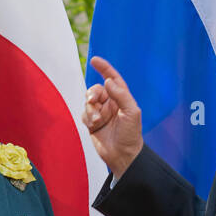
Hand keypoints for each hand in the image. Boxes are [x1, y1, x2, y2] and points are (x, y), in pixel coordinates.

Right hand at [82, 56, 143, 179]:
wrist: (122, 155)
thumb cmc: (130, 134)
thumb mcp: (131, 112)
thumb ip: (120, 95)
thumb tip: (107, 82)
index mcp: (121, 98)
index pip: (112, 79)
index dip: (104, 68)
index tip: (94, 60)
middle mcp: (110, 103)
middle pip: (95, 90)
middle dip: (92, 93)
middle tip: (93, 100)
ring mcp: (100, 113)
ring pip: (88, 102)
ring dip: (90, 109)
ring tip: (97, 121)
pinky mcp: (92, 123)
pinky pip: (84, 113)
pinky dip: (87, 117)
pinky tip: (93, 125)